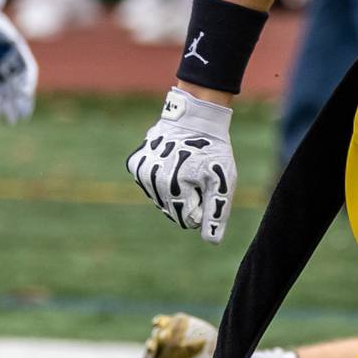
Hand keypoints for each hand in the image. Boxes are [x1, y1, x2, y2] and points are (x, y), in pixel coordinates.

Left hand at [0, 2, 37, 123]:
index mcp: (17, 50)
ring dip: (11, 106)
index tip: (26, 93)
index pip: (27, 69)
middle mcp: (12, 61)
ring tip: (13, 121)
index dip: (27, 82)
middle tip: (25, 115)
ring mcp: (2, 67)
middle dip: (23, 100)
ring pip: (9, 91)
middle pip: (20, 84)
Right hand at [126, 88, 235, 243]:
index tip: (206, 186)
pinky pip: (150, 184)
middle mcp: (152, 182)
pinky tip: (171, 161)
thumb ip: (217, 211)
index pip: (188, 220)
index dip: (202, 206)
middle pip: (172, 211)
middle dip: (187, 199)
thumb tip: (212, 241)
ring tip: (185, 166)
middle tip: (196, 175)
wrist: (194, 116)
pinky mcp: (134, 164)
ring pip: (160, 199)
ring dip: (174, 189)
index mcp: (174, 188)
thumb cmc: (213, 149)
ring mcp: (140, 172)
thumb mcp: (223, 179)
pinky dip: (161, 178)